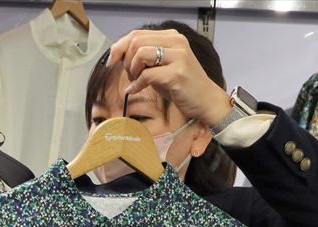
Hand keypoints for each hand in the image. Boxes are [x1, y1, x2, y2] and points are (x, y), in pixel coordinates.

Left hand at [107, 29, 231, 127]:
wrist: (205, 100)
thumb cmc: (181, 85)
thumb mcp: (161, 65)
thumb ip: (144, 57)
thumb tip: (118, 55)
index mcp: (171, 37)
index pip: (137, 34)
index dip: (119, 47)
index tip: (112, 61)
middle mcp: (176, 42)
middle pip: (136, 41)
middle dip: (126, 60)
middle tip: (130, 74)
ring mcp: (178, 56)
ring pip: (140, 54)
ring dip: (132, 70)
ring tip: (136, 80)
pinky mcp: (177, 73)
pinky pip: (146, 75)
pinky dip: (136, 84)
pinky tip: (136, 89)